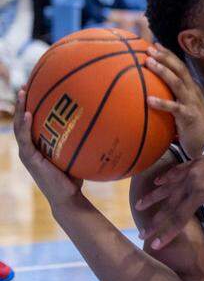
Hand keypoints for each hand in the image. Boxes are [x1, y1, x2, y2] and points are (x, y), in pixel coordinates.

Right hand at [13, 89, 83, 205]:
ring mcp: (27, 152)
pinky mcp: (29, 159)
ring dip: (20, 109)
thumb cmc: (76, 175)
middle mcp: (30, 146)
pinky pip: (25, 139)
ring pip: (20, 126)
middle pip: (22, 119)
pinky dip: (25, 126)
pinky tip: (28, 114)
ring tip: (22, 93)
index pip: (32, 120)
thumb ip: (84, 139)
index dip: (32, 104)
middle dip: (22, 101)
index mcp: (39, 143)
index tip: (36, 85)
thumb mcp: (79, 153)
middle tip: (25, 84)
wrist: (68, 196)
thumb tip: (105, 122)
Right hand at [135, 143, 203, 256]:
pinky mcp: (197, 161)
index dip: (168, 232)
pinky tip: (157, 182)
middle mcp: (193, 180)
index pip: (180, 217)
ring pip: (169, 186)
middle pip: (170, 204)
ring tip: (138, 206)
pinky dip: (166, 177)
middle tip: (142, 234)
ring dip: (153, 197)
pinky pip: (177, 170)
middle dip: (156, 221)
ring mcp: (193, 169)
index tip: (156, 245)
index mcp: (202, 192)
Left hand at [144, 44, 203, 157]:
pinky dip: (162, 103)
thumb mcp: (184, 108)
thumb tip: (152, 92)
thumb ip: (173, 98)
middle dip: (165, 57)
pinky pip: (174, 108)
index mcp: (192, 89)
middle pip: (180, 70)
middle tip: (150, 49)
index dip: (168, 55)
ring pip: (177, 83)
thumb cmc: (193, 127)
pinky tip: (149, 100)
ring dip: (163, 71)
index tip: (154, 45)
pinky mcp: (189, 116)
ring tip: (148, 63)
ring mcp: (192, 103)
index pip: (180, 67)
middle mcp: (193, 92)